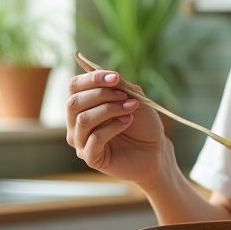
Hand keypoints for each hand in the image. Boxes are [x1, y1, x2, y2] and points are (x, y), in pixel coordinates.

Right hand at [66, 69, 164, 184]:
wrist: (156, 150)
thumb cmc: (143, 124)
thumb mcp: (134, 98)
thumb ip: (118, 85)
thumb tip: (100, 72)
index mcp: (84, 105)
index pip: (74, 86)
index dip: (92, 78)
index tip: (115, 78)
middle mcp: (76, 122)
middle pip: (74, 102)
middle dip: (101, 95)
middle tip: (125, 96)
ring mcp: (81, 141)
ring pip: (83, 119)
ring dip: (109, 110)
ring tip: (130, 109)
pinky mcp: (90, 157)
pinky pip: (94, 138)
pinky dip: (113, 127)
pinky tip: (127, 122)